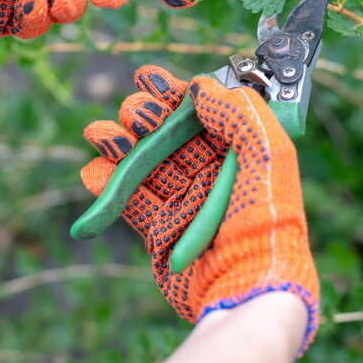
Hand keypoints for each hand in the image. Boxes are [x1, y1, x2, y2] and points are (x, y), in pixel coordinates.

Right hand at [81, 66, 319, 354]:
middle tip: (135, 113)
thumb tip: (200, 87)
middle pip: (168, 135)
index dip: (172, 92)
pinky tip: (94, 171)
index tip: (147, 77)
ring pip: (144, 164)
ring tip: (98, 133)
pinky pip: (129, 201)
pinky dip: (107, 185)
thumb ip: (239, 113)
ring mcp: (184, 203)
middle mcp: (210, 175)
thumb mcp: (268, 154)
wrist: (247, 285)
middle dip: (144, 116)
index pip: (201, 113)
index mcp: (238, 154)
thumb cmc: (265, 220)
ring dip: (117, 145)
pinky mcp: (160, 231)